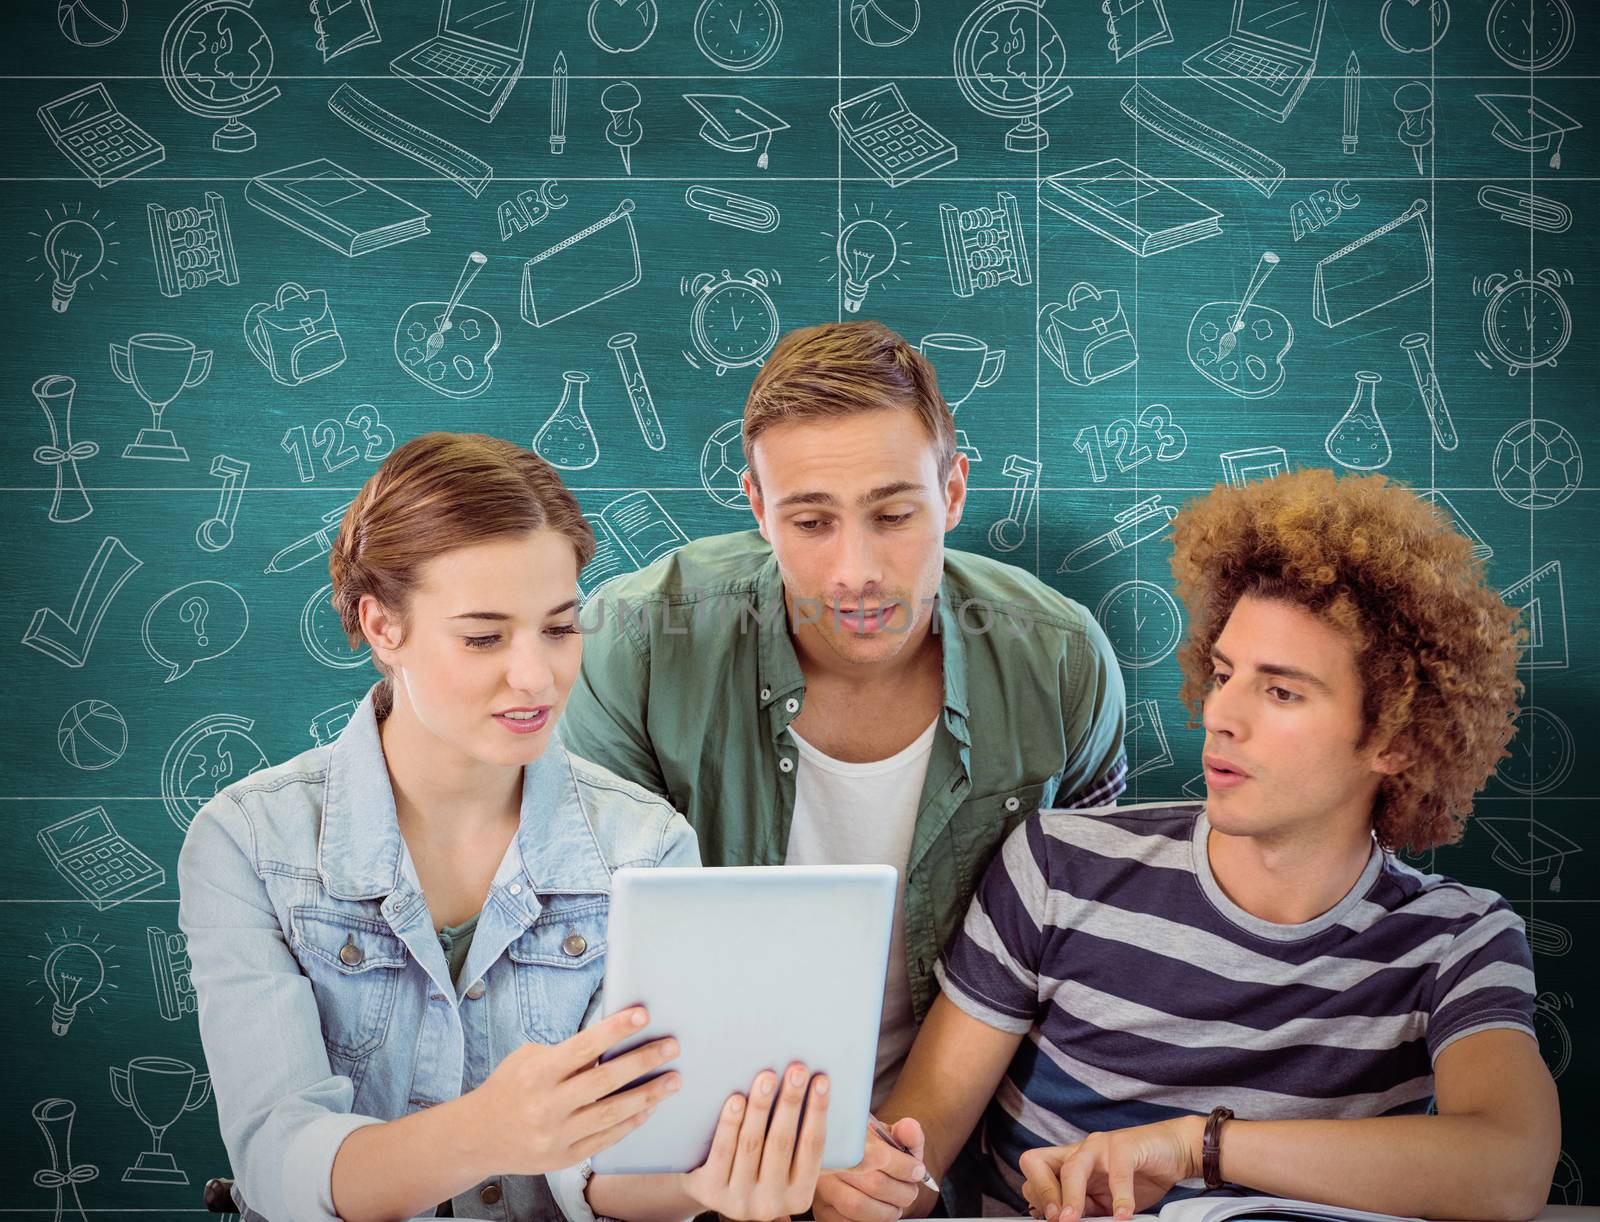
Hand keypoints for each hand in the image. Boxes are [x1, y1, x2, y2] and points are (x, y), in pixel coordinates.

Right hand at [466, 1006, 680, 1175]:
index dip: (615, 1030)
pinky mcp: (563, 1159)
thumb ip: (568, 1054)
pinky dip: (630, 1122)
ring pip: (612, 1113)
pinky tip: (649, 1107)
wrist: (476, 1137)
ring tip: (673, 1080)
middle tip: (672, 1046)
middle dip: (643, 1061)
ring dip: (648, 1095)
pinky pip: (605, 1139)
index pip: (583, 1047)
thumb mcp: (529, 1059)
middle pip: (605, 1081)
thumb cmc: (509, 1087)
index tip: (644, 1015)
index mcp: (536, 1074)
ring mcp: (555, 1136)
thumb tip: (613, 1040)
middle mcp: (546, 1106)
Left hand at [679, 1063, 829, 1220]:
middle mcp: (771, 1203)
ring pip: (753, 1144)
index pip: (813, 1148)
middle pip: (783, 1143)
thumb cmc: (761, 1166)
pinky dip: (731, 1123)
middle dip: (791, 1102)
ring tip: (768, 1076)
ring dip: (761, 1106)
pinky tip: (737, 1099)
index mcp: (799, 1196)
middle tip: (796, 1068)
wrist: (710, 1188)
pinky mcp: (710, 1191)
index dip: (818, 1112)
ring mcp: (739, 1200)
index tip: (822, 1079)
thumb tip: (874, 1147)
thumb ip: (822, 1152)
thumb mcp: (792, 1168)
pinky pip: (723, 1152)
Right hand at [814, 1117, 926, 1221]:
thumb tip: (910, 1128)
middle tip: (909, 1191)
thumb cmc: (873, 1151)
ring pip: (858, 1206)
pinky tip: (877, 1213)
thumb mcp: (890, 1137)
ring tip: (895, 1206)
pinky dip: (870, 1221)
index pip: (879, 1155)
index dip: (905, 1167)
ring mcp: (823, 1186)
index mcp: (849, 1138)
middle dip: (902, 1192)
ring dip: (887, 1212)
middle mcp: (831, 1160)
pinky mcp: (821, 1210)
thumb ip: (906, 1134)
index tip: (917, 1171)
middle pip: (874, 1183)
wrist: (849, 1164)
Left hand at [1018, 1116, 1203, 1221]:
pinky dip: (1120, 1197)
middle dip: (1044, 1194)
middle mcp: (1080, 1151)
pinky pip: (1118, 1172)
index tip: (1049, 1219)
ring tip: (1073, 1219)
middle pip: (1040, 1163)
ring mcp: (1101, 1146)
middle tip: (1059, 1220)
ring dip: (1071, 1197)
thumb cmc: (1137, 1174)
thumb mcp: (1104, 1199)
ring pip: (1073, 1167)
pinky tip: (1122, 1214)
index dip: (1037, 1195)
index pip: (1034, 1170)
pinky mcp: (1126, 1146)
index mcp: (1070, 1162)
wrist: (1173, 1150)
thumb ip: (1085, 1208)